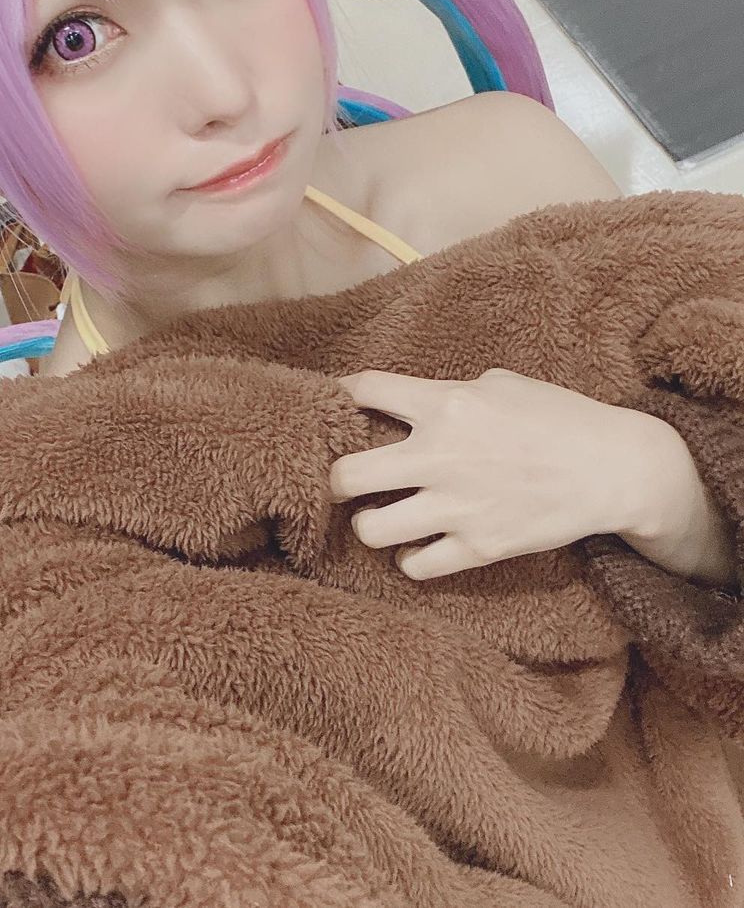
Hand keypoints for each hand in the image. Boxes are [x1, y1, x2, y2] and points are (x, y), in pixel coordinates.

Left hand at [330, 368, 702, 580]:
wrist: (614, 470)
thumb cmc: (560, 416)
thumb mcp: (501, 383)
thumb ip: (450, 393)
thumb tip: (413, 404)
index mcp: (445, 405)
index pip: (364, 390)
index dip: (343, 395)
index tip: (341, 404)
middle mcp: (439, 456)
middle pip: (344, 476)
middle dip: (333, 476)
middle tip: (344, 478)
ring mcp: (456, 507)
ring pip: (370, 530)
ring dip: (369, 522)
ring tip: (380, 515)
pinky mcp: (478, 548)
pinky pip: (415, 566)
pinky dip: (410, 557)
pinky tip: (418, 544)